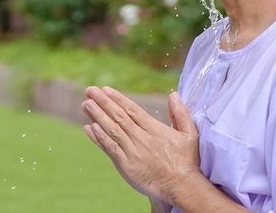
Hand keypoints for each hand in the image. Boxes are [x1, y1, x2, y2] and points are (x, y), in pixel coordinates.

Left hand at [82, 87, 200, 204]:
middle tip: (90, 91)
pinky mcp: (126, 165)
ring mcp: (132, 152)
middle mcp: (141, 138)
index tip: (106, 90)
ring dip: (97, 116)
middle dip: (103, 102)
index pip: (132, 110)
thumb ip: (181, 113)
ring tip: (86, 104)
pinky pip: (110, 148)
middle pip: (119, 117)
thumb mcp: (189, 133)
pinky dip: (99, 138)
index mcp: (154, 129)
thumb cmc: (186, 160)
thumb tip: (173, 95)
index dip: (118, 99)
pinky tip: (90, 128)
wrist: (180, 185)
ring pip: (112, 130)